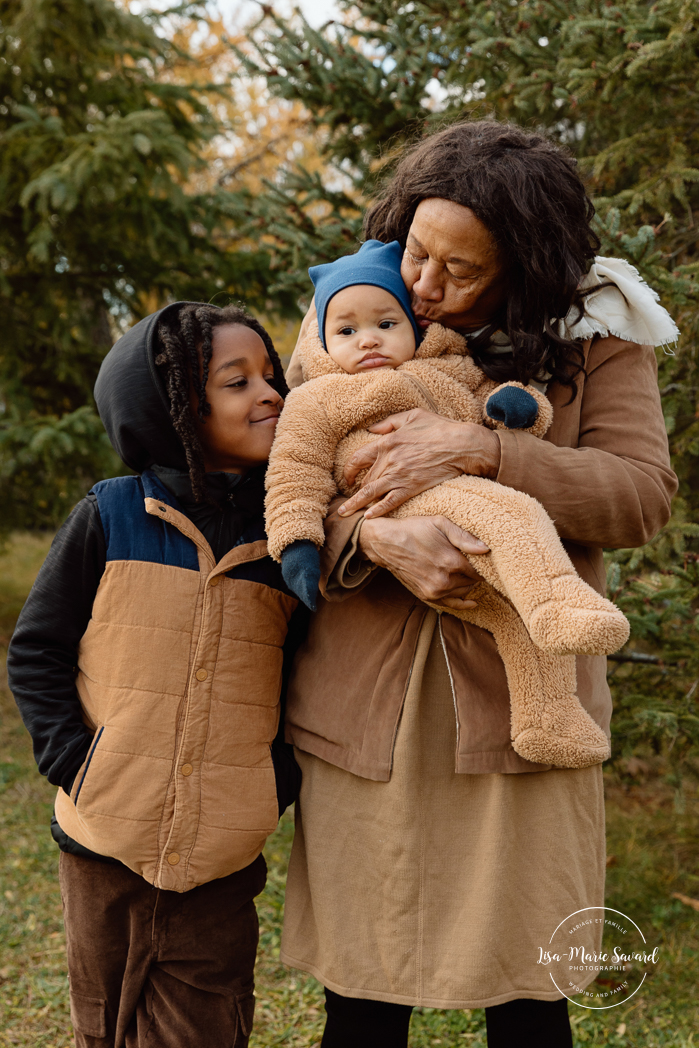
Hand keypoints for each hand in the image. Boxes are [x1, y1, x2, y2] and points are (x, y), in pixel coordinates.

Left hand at [339, 409, 500, 517]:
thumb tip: (371, 428)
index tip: (347, 478)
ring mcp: (399, 475)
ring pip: (371, 492)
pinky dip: (377, 510)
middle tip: (348, 499)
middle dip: (354, 490)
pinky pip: (389, 502)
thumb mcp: (412, 416)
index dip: (349, 470)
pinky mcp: (410, 487)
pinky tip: (368, 517)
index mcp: (387, 442)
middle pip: (365, 478)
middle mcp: (389, 460)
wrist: (461, 445)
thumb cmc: (439, 428)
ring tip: (345, 513)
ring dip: (356, 504)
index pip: (358, 458)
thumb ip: (389, 423)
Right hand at [358, 515, 488, 610]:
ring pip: (464, 591)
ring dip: (469, 583)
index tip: (486, 558)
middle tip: (477, 563)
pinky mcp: (426, 596)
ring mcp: (435, 591)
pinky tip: (471, 601)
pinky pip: (451, 604)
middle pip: (474, 581)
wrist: (386, 542)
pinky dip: (462, 603)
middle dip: (477, 573)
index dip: (485, 564)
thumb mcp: (440, 523)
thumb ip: (464, 536)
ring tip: (468, 572)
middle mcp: (444, 580)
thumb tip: (486, 549)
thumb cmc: (414, 529)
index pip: (480, 570)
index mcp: (451, 562)